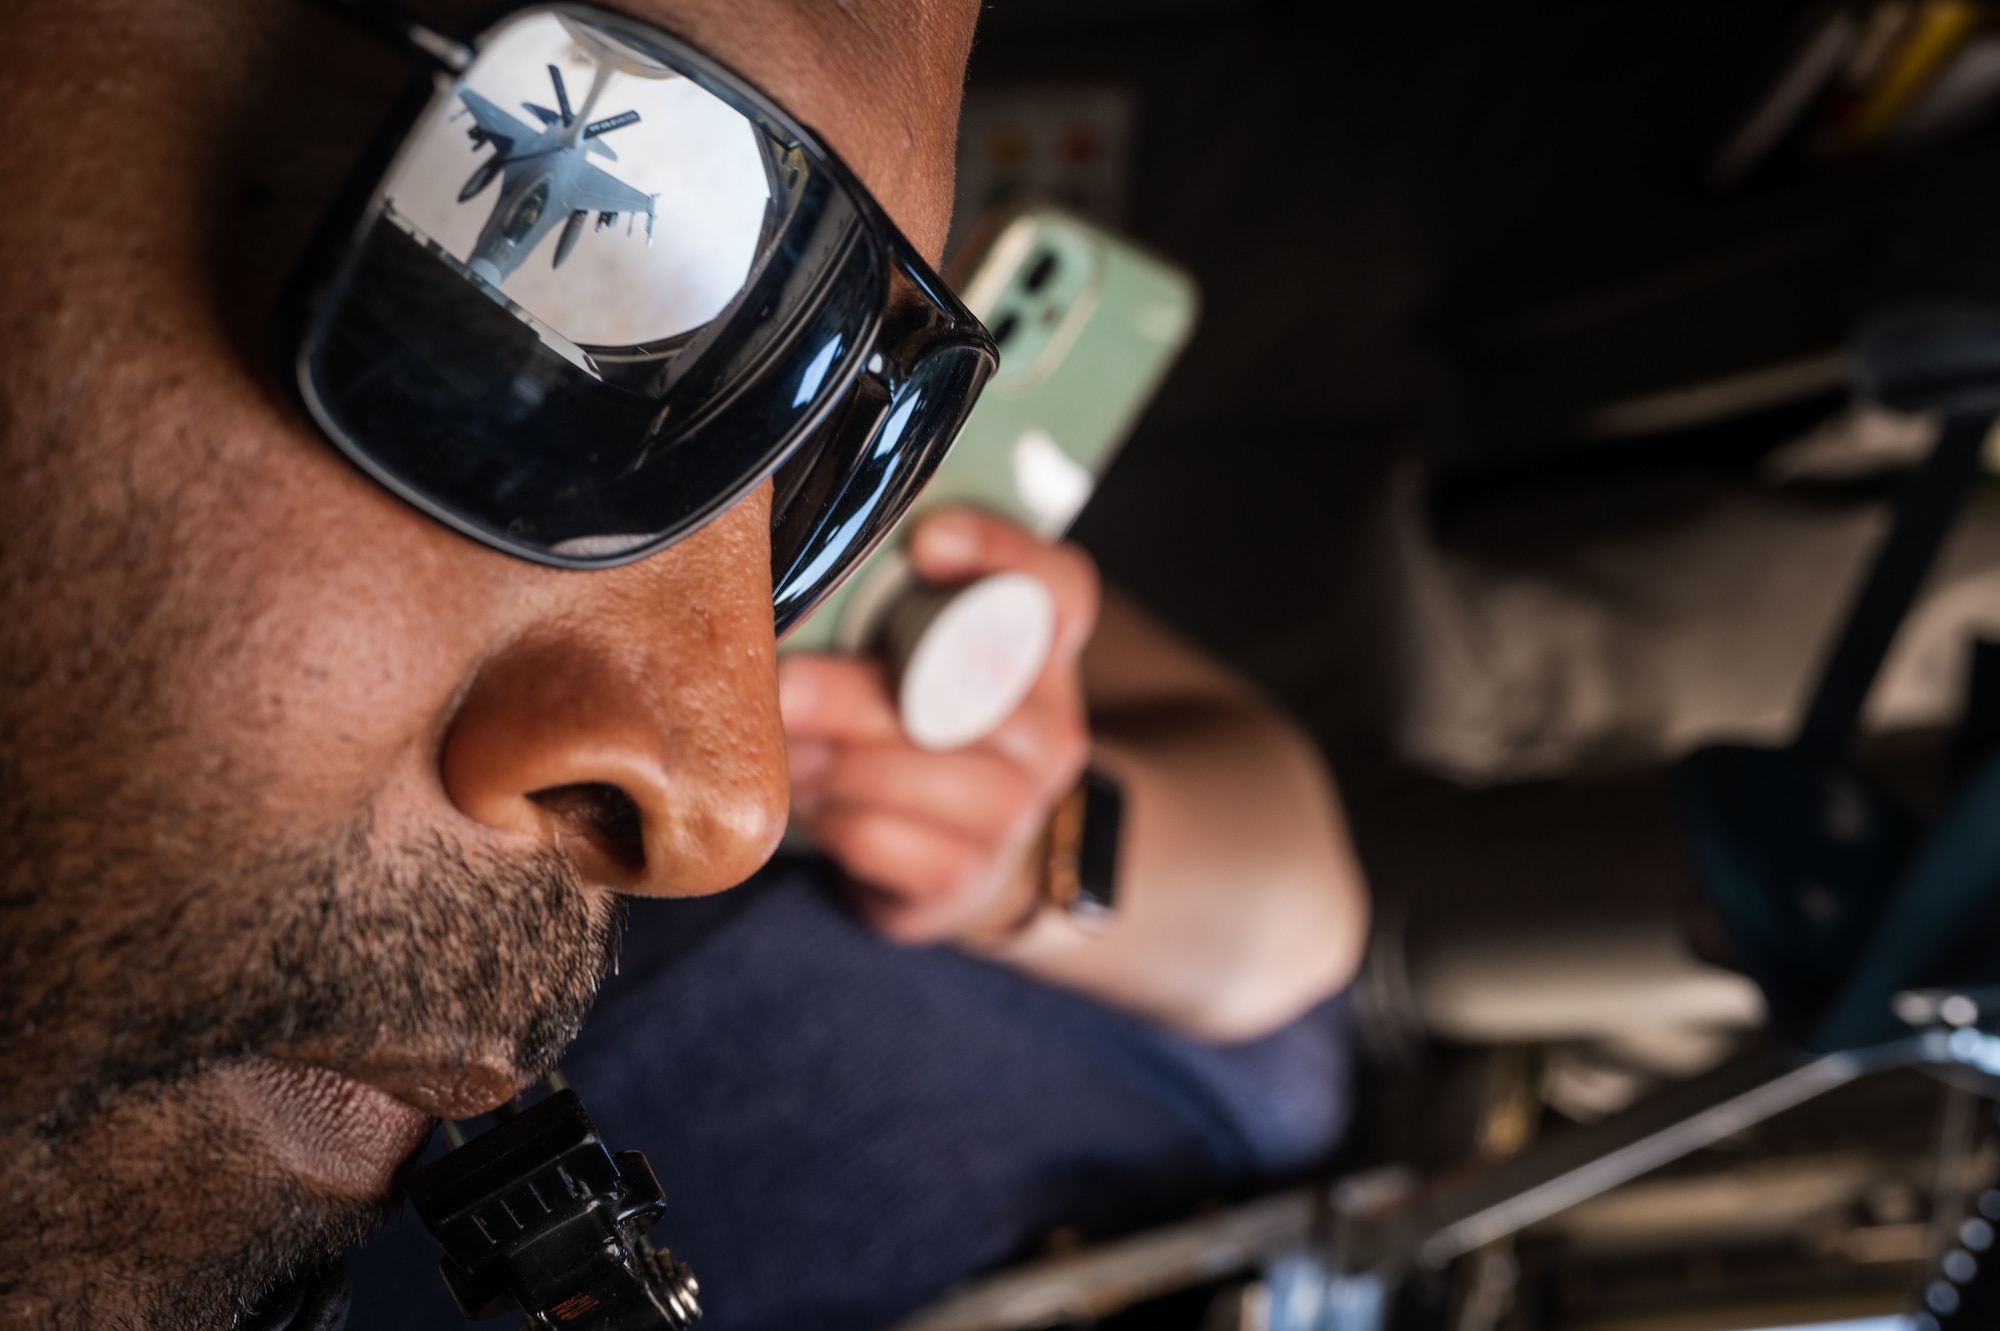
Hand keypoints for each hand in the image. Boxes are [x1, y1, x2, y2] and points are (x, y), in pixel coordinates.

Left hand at [781, 507, 1099, 943]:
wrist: (963, 854)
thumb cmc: (923, 727)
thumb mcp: (926, 656)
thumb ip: (893, 606)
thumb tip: (789, 571)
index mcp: (1045, 654)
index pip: (1059, 589)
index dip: (1003, 554)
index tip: (926, 542)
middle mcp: (1048, 729)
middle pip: (967, 693)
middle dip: (861, 690)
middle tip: (784, 683)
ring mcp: (1016, 808)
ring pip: (923, 773)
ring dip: (835, 761)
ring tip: (784, 750)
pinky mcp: (965, 874)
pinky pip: (884, 839)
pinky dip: (832, 819)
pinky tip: (810, 803)